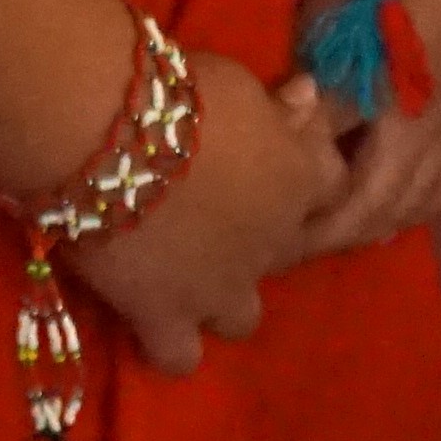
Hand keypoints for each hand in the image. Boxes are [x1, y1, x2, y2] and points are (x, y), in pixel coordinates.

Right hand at [61, 49, 343, 372]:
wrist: (110, 138)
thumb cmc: (179, 95)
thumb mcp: (239, 84)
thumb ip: (276, 108)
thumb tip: (307, 100)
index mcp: (297, 178)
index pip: (330, 181)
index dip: (302, 169)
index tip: (270, 149)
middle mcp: (271, 243)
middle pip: (286, 251)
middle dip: (260, 233)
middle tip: (214, 203)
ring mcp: (221, 289)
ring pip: (242, 319)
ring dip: (222, 296)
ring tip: (184, 268)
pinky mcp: (167, 319)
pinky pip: (179, 356)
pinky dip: (169, 342)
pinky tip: (150, 316)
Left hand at [285, 0, 440, 259]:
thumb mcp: (335, 24)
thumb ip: (312, 95)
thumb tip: (283, 142)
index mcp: (403, 127)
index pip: (347, 204)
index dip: (307, 228)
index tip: (264, 242)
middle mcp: (437, 137)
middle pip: (388, 211)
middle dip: (339, 235)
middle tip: (291, 242)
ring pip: (424, 197)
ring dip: (380, 220)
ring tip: (338, 225)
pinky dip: (416, 195)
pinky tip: (396, 188)